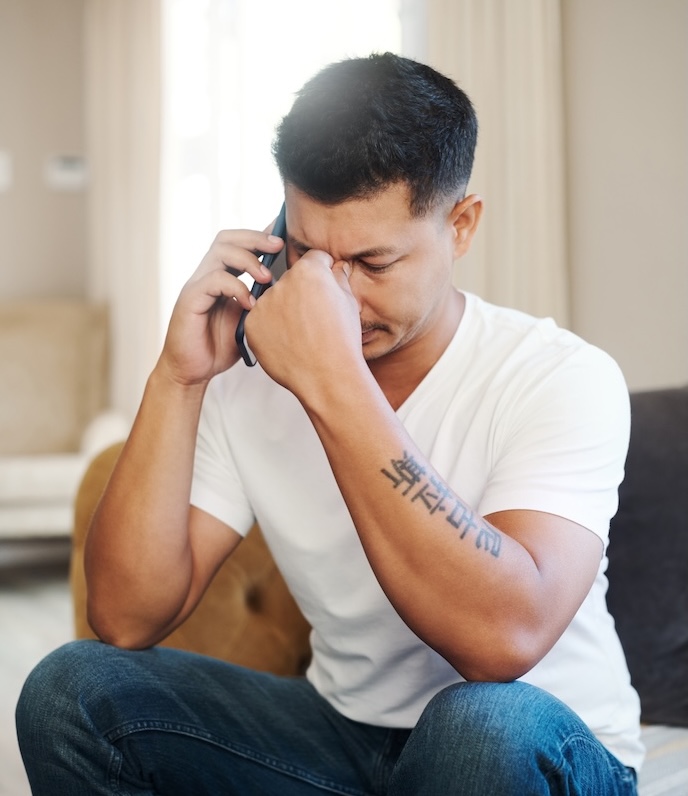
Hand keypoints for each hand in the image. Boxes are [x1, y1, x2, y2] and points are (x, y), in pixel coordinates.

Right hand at [157, 228, 283, 385]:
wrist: (192, 371)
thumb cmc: (220, 346)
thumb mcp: (250, 319)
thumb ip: (262, 301)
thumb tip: (291, 288)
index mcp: (221, 276)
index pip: (238, 243)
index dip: (260, 235)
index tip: (285, 234)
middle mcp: (207, 275)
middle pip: (227, 239)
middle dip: (256, 238)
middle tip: (279, 246)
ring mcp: (197, 285)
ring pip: (220, 252)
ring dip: (248, 260)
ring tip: (267, 278)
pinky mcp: (190, 299)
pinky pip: (213, 281)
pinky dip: (236, 288)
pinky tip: (250, 304)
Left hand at [245, 250, 364, 397]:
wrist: (326, 376)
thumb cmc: (342, 341)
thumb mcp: (349, 302)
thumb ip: (339, 278)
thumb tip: (336, 267)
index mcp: (309, 271)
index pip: (313, 259)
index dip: (323, 273)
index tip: (325, 289)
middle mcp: (282, 282)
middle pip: (291, 279)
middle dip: (301, 292)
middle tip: (314, 317)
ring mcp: (264, 303)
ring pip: (273, 299)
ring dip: (283, 310)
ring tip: (300, 333)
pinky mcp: (251, 324)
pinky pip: (260, 319)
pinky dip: (270, 328)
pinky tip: (287, 342)